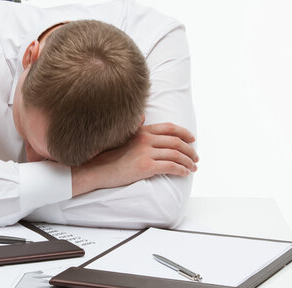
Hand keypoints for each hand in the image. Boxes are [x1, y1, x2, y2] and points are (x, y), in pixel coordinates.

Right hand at [72, 123, 197, 196]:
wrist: (95, 169)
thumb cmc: (107, 156)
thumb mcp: (121, 137)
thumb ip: (135, 129)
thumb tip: (143, 118)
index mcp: (141, 131)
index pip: (169, 128)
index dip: (184, 133)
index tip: (192, 139)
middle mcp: (145, 139)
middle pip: (176, 142)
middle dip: (190, 150)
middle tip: (196, 158)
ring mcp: (145, 152)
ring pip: (176, 155)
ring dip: (188, 162)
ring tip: (193, 168)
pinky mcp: (145, 166)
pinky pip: (171, 167)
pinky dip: (181, 170)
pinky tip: (185, 173)